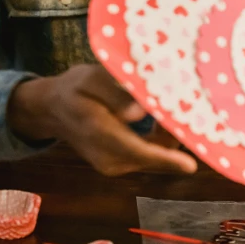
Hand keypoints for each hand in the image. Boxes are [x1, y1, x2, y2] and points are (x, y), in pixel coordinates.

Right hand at [8, 64, 196, 175]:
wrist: (52, 110)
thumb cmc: (74, 88)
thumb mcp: (91, 78)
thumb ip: (115, 94)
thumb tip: (139, 112)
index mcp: (99, 132)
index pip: (137, 150)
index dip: (165, 158)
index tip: (191, 165)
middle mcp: (108, 157)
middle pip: (152, 156)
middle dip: (175, 138)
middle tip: (192, 109)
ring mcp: (114, 165)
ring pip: (152, 157)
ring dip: (169, 138)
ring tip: (180, 108)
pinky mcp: (119, 164)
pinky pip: (147, 156)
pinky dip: (160, 141)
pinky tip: (165, 119)